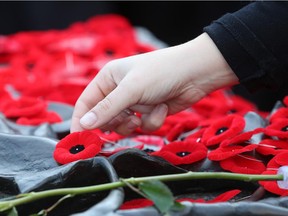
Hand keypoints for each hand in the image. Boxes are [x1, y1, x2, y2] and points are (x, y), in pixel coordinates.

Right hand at [70, 33, 238, 134]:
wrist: (195, 74)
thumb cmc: (160, 73)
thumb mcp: (130, 90)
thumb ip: (107, 109)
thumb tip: (84, 125)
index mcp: (108, 79)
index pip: (86, 103)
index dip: (81, 121)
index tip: (79, 140)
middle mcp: (119, 91)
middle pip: (104, 118)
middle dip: (117, 122)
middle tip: (128, 119)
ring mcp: (135, 102)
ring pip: (124, 125)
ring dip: (135, 123)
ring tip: (144, 113)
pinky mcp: (149, 111)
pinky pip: (143, 125)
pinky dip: (153, 120)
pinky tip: (162, 107)